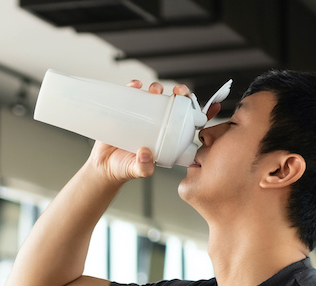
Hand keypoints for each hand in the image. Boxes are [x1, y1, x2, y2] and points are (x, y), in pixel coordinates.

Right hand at [87, 81, 220, 182]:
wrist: (103, 166)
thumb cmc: (124, 168)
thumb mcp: (137, 170)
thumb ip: (144, 167)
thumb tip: (145, 153)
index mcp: (167, 138)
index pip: (188, 122)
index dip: (200, 112)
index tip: (213, 106)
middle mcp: (157, 124)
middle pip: (174, 103)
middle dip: (181, 93)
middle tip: (177, 93)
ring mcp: (142, 116)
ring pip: (155, 96)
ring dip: (158, 87)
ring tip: (154, 91)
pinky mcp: (126, 110)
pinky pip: (132, 94)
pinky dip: (134, 86)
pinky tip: (135, 85)